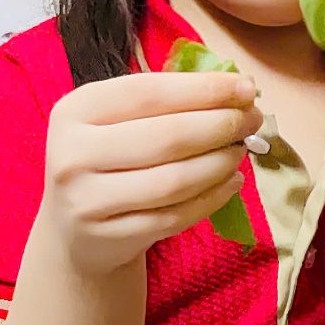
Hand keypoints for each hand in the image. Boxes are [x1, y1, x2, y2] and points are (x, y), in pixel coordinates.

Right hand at [39, 72, 262, 276]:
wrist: (76, 231)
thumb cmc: (111, 158)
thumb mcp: (123, 119)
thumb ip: (173, 99)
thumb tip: (241, 87)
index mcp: (76, 110)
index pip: (150, 92)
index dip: (205, 89)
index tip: (246, 87)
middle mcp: (71, 153)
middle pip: (169, 136)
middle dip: (223, 124)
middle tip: (253, 119)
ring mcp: (86, 200)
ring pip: (176, 179)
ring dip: (221, 162)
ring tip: (241, 150)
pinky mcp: (109, 237)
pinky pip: (176, 215)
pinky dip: (214, 196)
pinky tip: (232, 181)